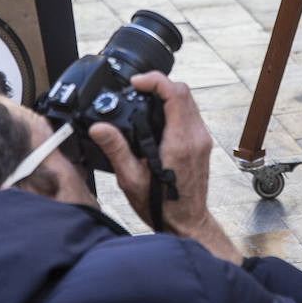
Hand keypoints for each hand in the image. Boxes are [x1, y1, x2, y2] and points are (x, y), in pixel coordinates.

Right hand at [88, 72, 242, 264]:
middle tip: (137, 89)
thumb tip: (99, 127)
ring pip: (189, 101)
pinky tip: (156, 117)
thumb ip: (116, 149)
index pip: (175, 94)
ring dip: (167, 95)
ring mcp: (202, 139)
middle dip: (159, 85)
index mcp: (180, 141)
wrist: (186, 222)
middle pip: (184, 92)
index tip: (136, 82)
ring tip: (144, 100)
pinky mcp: (202, 143)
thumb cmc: (161, 205)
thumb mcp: (130, 179)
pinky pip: (191, 114)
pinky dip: (174, 108)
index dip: (154, 81)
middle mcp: (196, 137)